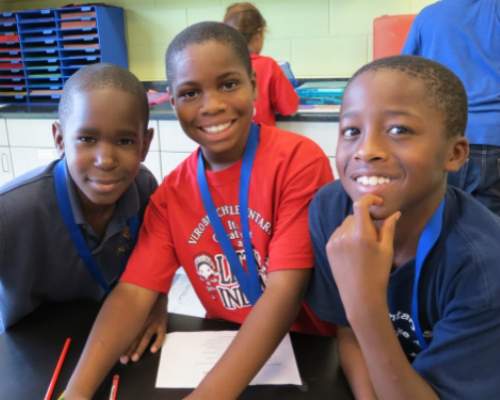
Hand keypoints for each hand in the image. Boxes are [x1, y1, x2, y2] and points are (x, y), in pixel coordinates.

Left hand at [119, 294, 166, 363]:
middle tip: (124, 360)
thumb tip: (112, 325)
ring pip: (146, 338)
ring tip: (135, 358)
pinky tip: (153, 350)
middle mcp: (143, 320)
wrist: (157, 289)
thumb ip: (124, 314)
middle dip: (128, 350)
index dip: (121, 344)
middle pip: (135, 338)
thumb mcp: (131, 304)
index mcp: (135, 317)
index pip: (127, 333)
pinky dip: (158, 343)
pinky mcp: (163, 322)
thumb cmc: (142, 299)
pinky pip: (161, 334)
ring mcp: (154, 322)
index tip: (116, 354)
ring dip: (140, 349)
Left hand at [326, 194, 399, 318]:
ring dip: (355, 227)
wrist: (360, 296)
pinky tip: (353, 251)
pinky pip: (338, 233)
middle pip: (354, 215)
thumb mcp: (387, 250)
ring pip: (346, 224)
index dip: (369, 198)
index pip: (361, 205)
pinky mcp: (329, 247)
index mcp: (362, 235)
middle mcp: (345, 235)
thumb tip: (395, 212)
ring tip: (363, 247)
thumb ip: (388, 228)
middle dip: (364, 220)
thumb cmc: (378, 274)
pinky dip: (346, 235)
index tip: (377, 201)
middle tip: (374, 236)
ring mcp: (335, 241)